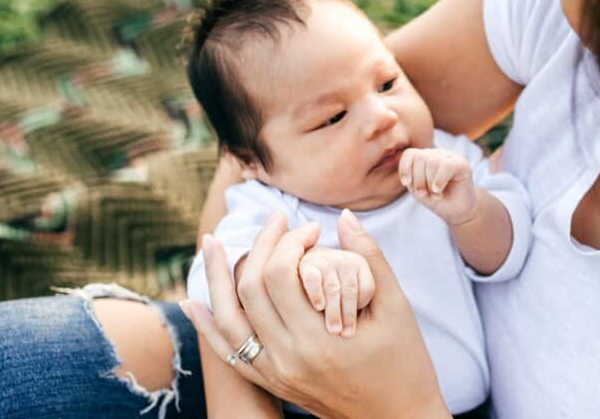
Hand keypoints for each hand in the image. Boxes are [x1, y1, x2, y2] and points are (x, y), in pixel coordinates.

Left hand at [181, 210, 448, 418]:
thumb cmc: (406, 363)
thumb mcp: (397, 308)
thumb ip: (371, 258)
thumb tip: (345, 216)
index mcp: (319, 339)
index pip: (280, 274)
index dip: (290, 241)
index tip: (312, 228)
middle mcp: (288, 358)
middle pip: (250, 290)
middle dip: (260, 247)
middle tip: (278, 223)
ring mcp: (276, 374)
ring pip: (228, 319)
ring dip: (216, 278)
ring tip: (211, 244)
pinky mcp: (273, 383)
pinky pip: (229, 353)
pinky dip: (208, 326)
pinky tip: (193, 301)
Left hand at [399, 147, 477, 225]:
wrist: (457, 211)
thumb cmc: (437, 200)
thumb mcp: (419, 191)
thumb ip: (412, 181)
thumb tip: (409, 176)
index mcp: (424, 158)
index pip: (410, 154)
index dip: (405, 168)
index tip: (406, 183)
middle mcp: (436, 154)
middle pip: (420, 158)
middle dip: (418, 179)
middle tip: (423, 194)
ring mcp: (450, 157)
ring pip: (432, 162)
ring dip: (429, 182)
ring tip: (434, 196)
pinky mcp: (462, 164)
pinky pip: (447, 166)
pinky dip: (439, 179)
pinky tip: (438, 190)